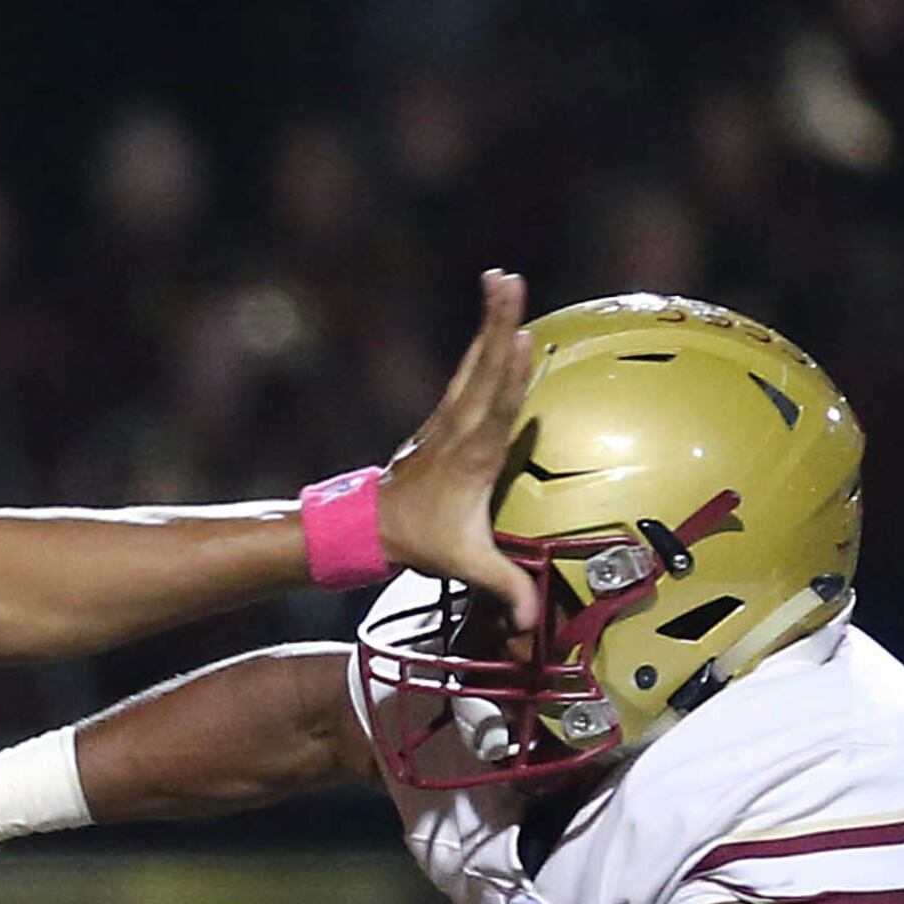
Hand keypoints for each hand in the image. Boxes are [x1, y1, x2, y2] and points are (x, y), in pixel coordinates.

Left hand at [371, 269, 539, 612]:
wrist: (369, 526)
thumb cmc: (419, 541)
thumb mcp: (463, 564)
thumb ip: (505, 588)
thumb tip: (534, 625)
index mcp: (472, 459)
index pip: (498, 411)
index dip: (512, 375)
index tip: (523, 337)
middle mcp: (461, 429)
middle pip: (484, 369)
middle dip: (498, 323)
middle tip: (509, 279)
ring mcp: (449, 418)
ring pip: (474, 361)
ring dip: (489, 320)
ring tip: (502, 278)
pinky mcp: (445, 415)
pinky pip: (468, 370)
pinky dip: (483, 341)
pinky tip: (494, 318)